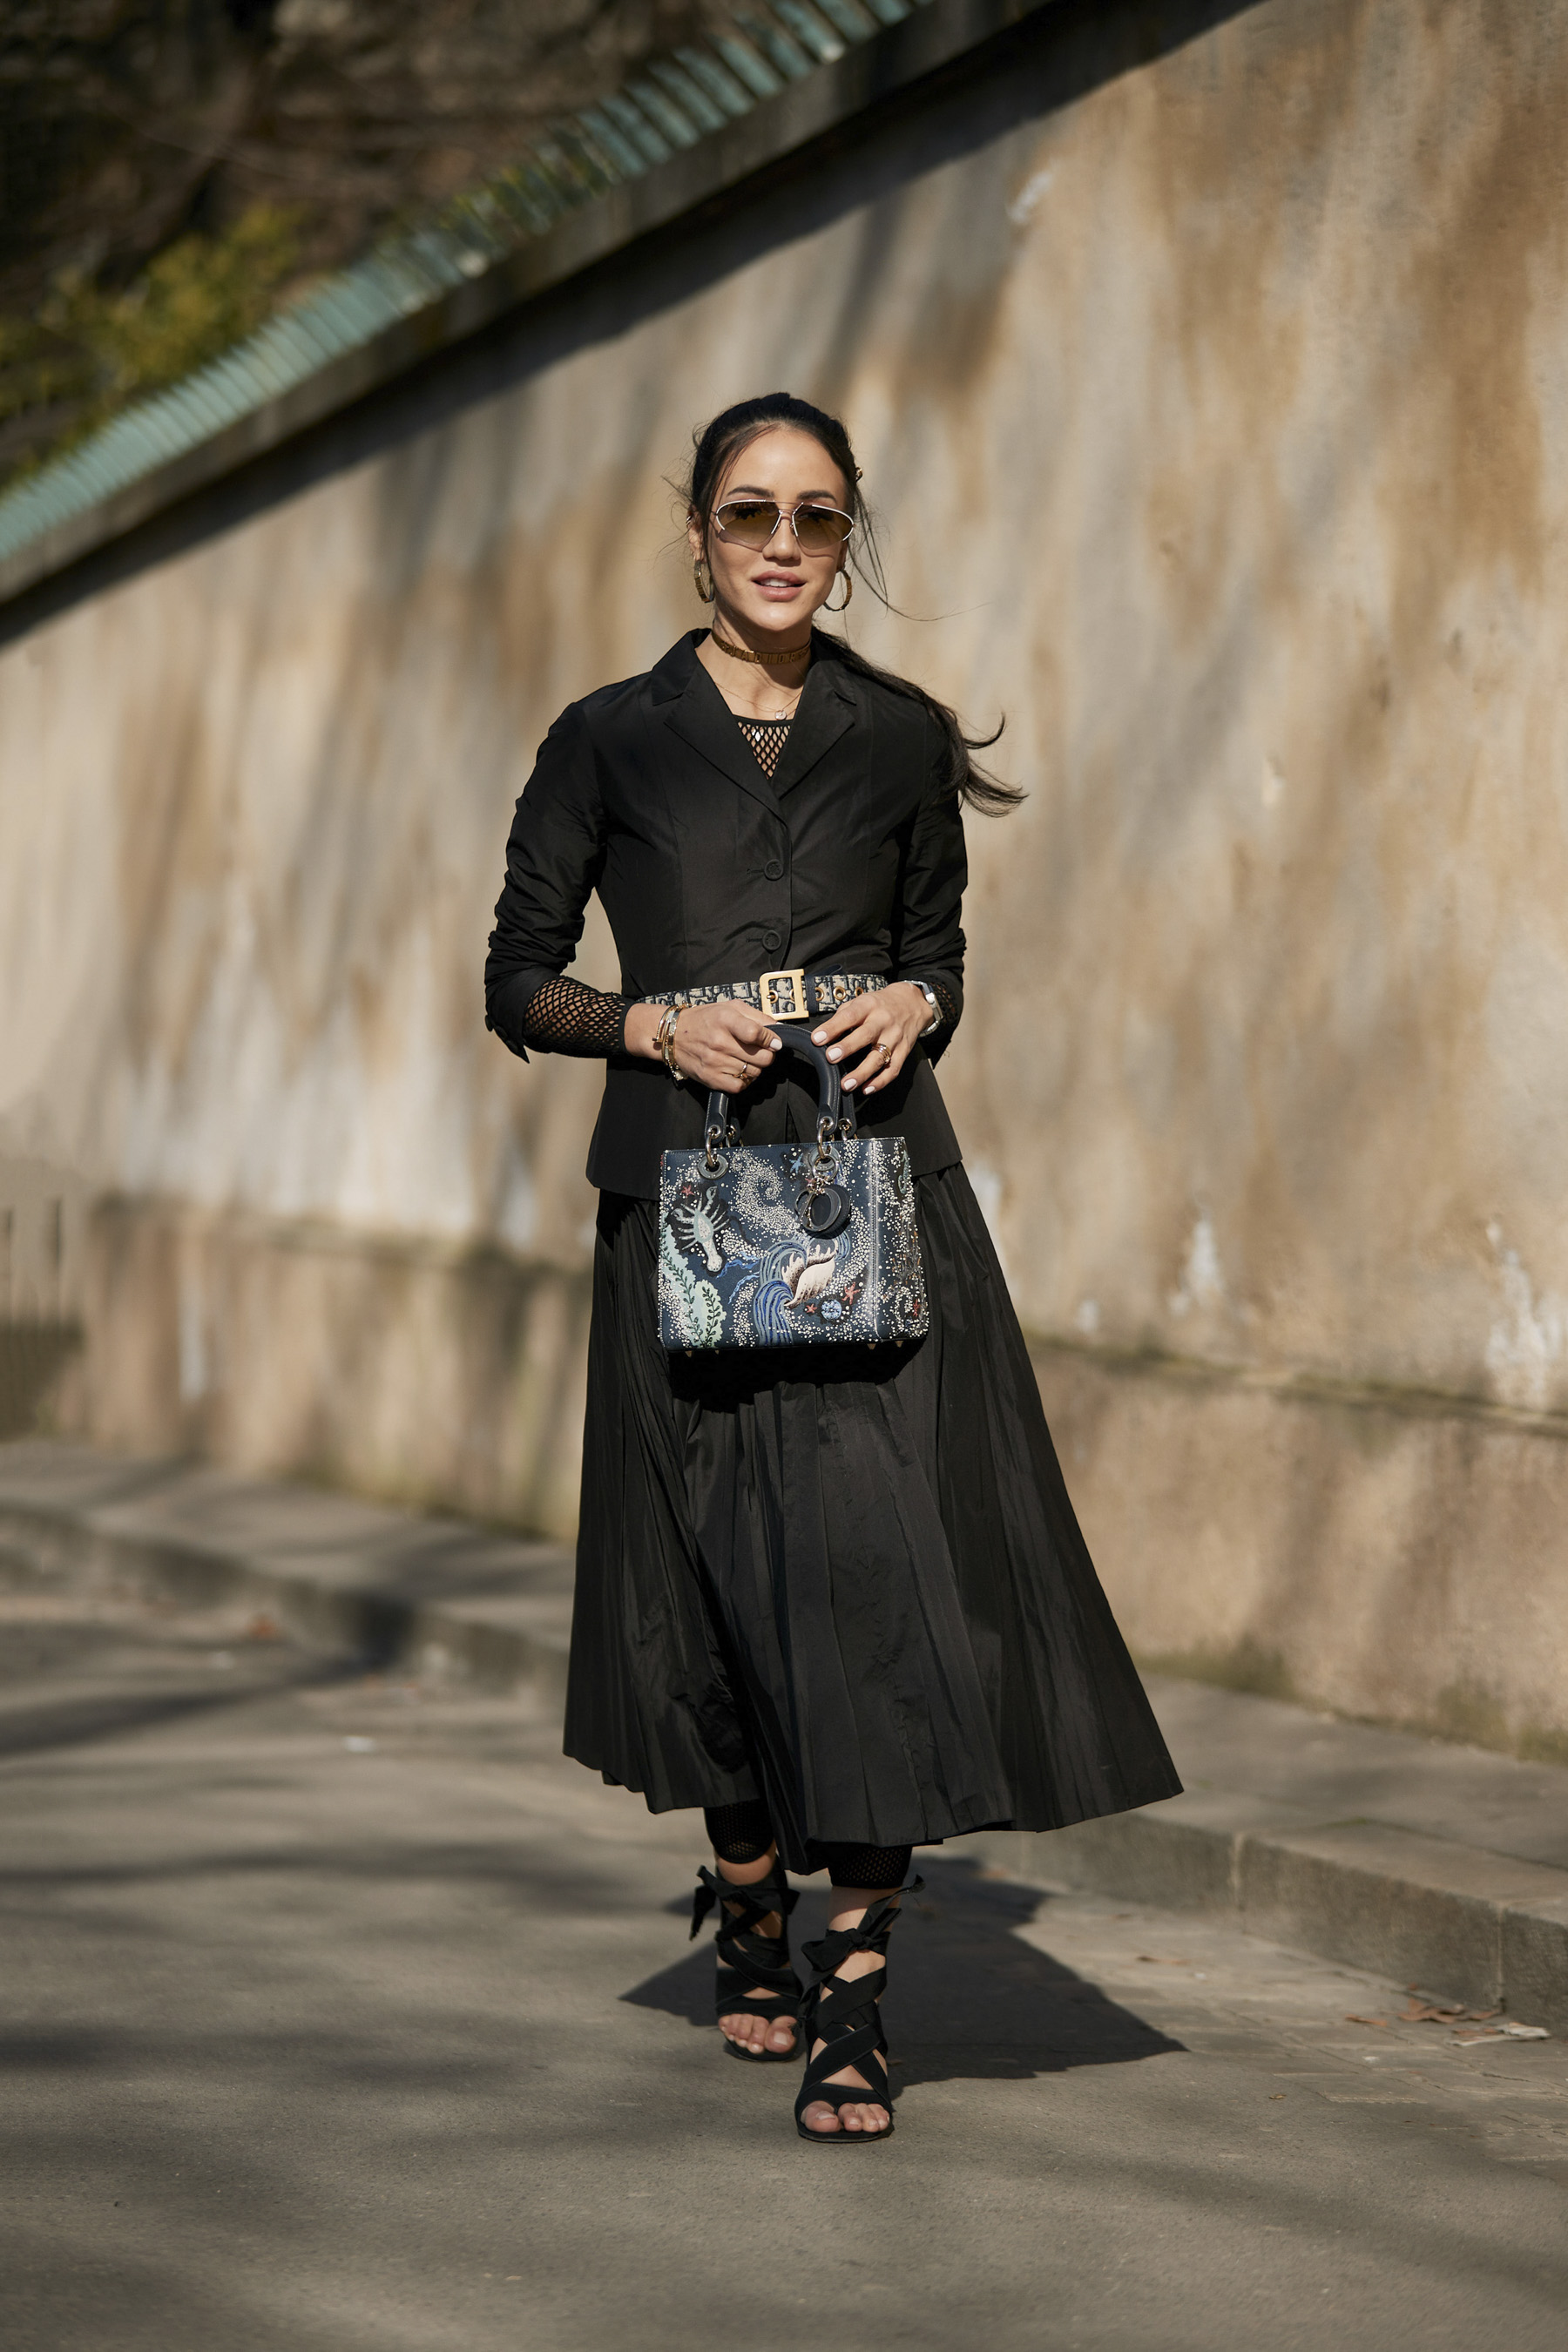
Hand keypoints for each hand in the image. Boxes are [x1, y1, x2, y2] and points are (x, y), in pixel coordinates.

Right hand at [625, 998, 780, 1093]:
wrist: (674, 1035)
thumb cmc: (704, 1019)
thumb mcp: (730, 1007)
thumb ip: (756, 1016)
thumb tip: (778, 1030)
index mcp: (725, 1020)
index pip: (757, 1033)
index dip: (771, 1039)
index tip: (774, 1042)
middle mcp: (720, 1041)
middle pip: (762, 1058)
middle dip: (767, 1055)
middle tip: (760, 1051)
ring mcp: (714, 1061)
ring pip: (754, 1073)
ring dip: (755, 1067)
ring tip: (746, 1059)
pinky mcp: (710, 1077)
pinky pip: (739, 1086)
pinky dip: (744, 1080)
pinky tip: (739, 1071)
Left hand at [810, 983, 930, 1094]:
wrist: (912, 1003)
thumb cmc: (880, 1004)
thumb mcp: (861, 1001)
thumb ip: (843, 1016)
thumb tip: (823, 1035)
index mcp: (869, 1006)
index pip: (850, 1016)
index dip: (833, 1028)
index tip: (817, 1039)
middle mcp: (883, 1021)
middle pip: (866, 1035)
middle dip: (847, 1047)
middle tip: (831, 1057)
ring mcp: (895, 1037)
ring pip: (879, 1058)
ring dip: (862, 1073)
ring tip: (846, 1084)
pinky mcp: (904, 1051)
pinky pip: (893, 1069)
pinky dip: (880, 1082)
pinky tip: (867, 1088)